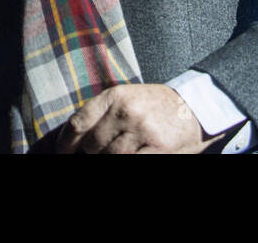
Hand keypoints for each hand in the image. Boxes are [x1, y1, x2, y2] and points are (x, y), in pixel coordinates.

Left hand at [53, 83, 230, 152]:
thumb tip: (73, 138)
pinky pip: (131, 162)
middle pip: (92, 144)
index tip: (62, 153)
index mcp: (115, 96)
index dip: (65, 143)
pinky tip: (134, 155)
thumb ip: (102, 113)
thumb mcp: (127, 98)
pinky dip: (128, 161)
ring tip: (117, 152)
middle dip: (89, 154)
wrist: (195, 107)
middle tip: (91, 154)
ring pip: (111, 157)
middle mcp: (126, 111)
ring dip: (110, 158)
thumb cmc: (155, 105)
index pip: (78, 123)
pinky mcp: (157, 147)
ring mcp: (142, 129)